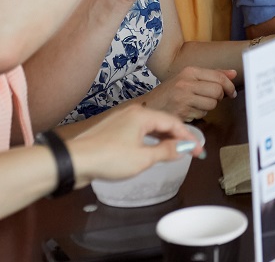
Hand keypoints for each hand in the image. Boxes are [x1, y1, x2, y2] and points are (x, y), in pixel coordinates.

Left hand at [67, 103, 203, 184]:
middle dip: (177, 137)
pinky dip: (149, 141)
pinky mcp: (112, 132)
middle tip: (190, 151)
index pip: (173, 122)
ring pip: (149, 128)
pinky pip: (137, 133)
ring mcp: (120, 121)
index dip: (188, 137)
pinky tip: (151, 151)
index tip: (198, 149)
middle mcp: (132, 113)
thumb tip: (183, 148)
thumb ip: (166, 151)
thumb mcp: (143, 158)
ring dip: (163, 139)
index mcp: (142, 115)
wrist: (75, 161)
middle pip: (162, 122)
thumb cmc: (109, 158)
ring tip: (173, 152)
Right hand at [139, 65, 235, 121]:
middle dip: (219, 97)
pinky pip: (201, 115)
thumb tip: (234, 73)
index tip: (232, 92)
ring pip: (212, 105)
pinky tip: (189, 111)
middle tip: (213, 98)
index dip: (229, 86)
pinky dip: (199, 114)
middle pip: (217, 91)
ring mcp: (183, 98)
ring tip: (198, 104)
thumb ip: (212, 75)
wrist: (147, 106)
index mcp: (189, 71)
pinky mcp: (182, 113)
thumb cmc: (170, 92)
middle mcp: (186, 83)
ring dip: (209, 107)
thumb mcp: (189, 78)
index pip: (218, 77)